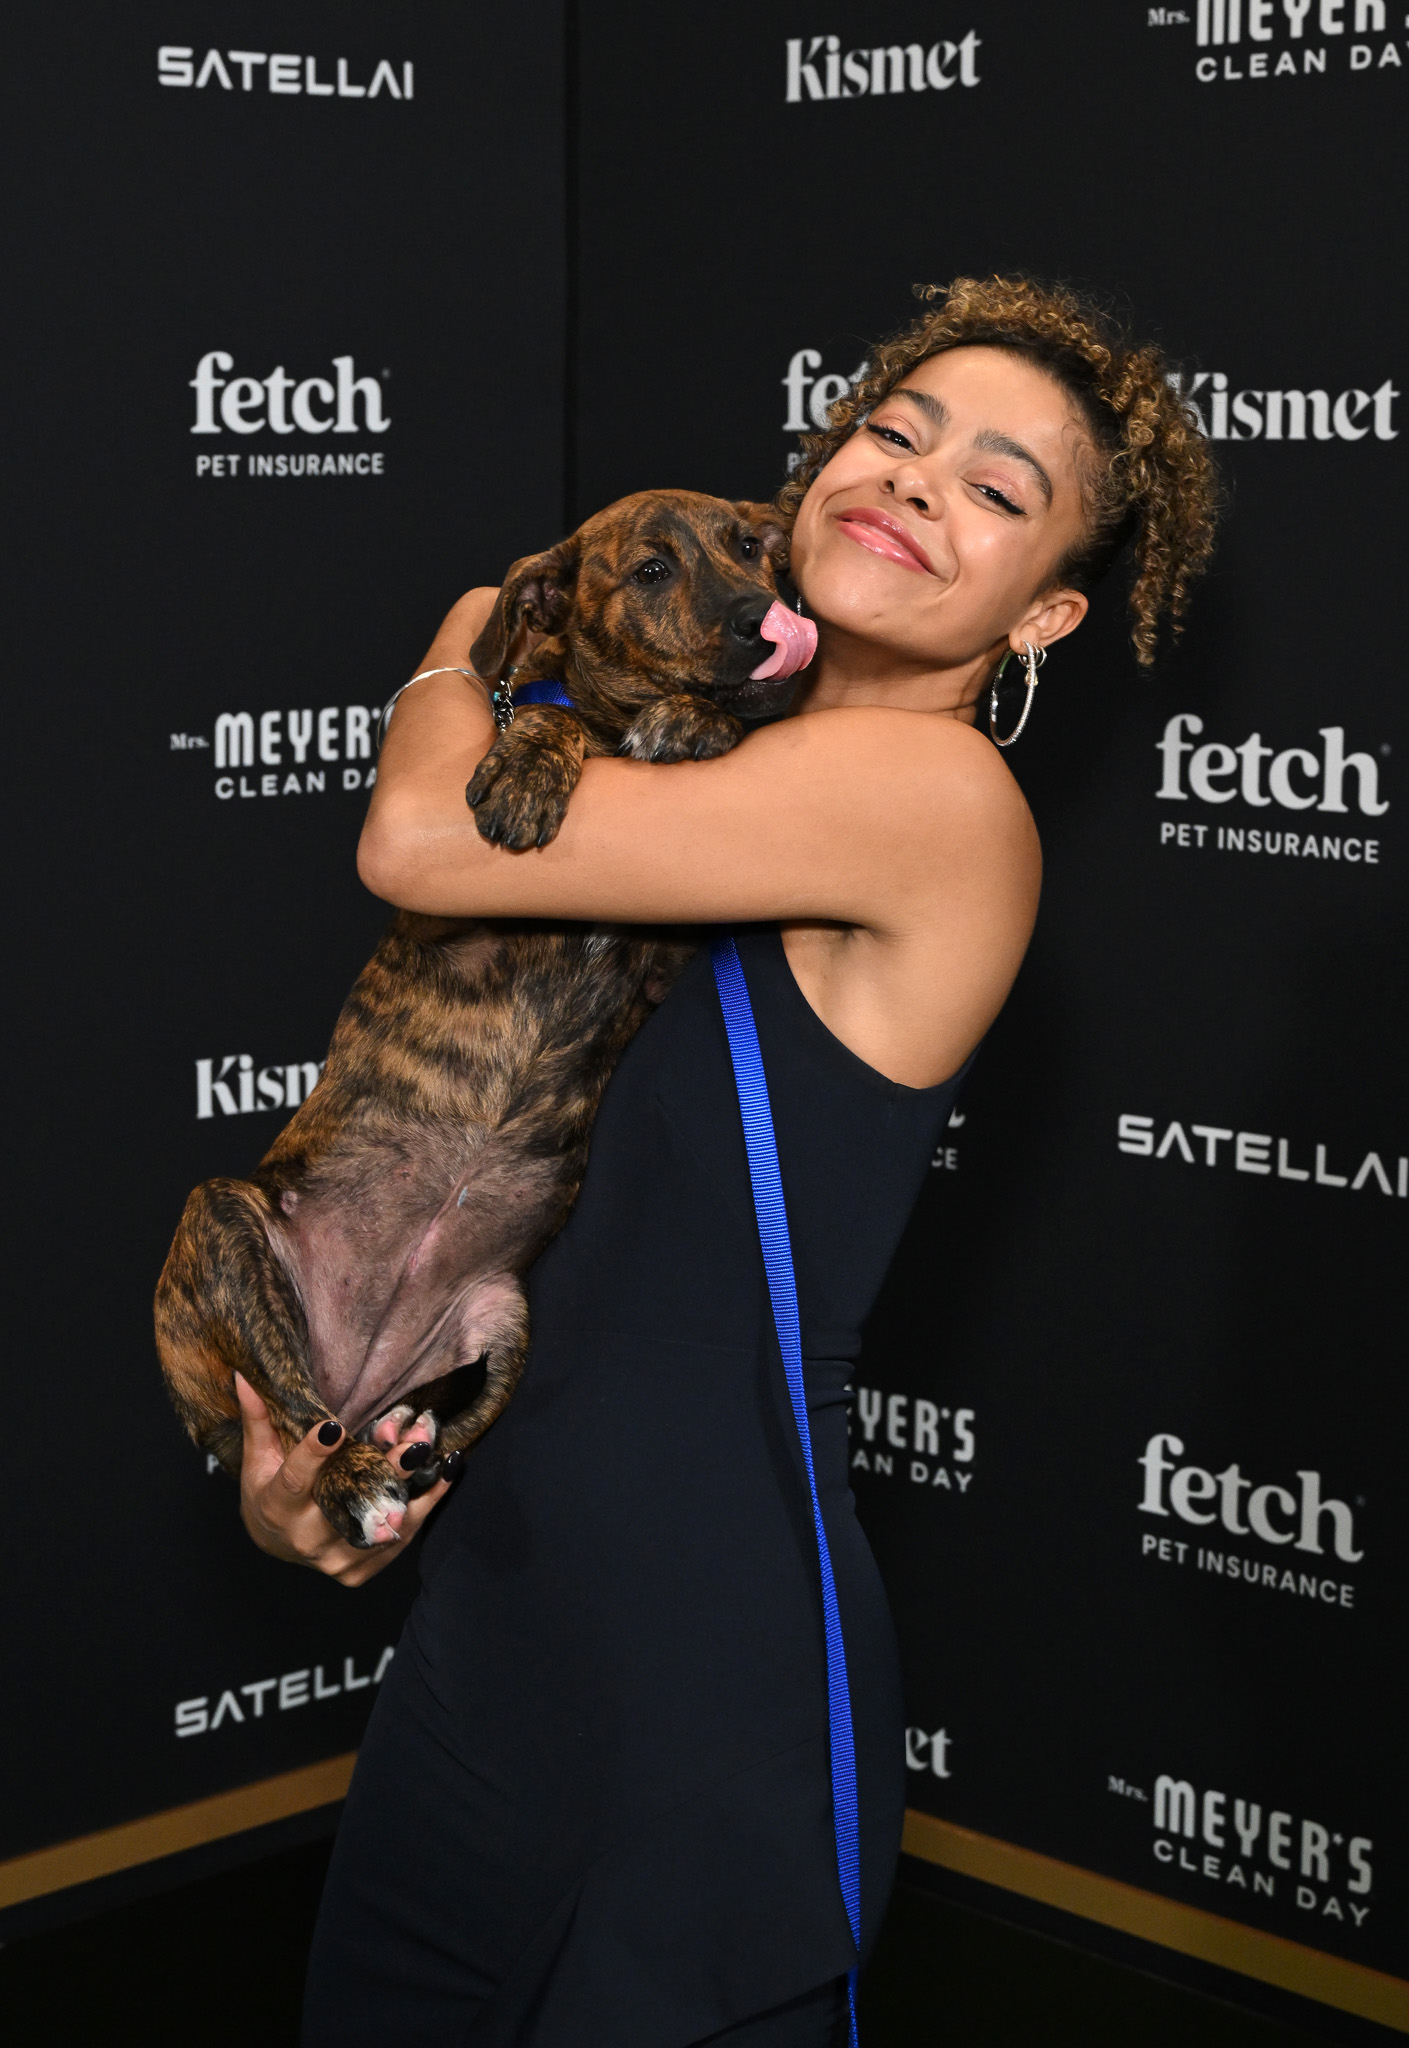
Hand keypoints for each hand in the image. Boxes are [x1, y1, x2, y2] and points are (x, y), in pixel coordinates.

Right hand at [234, 1373, 450, 1587]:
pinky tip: (445, 1473)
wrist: (276, 1543)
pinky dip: (425, 1504)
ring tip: (434, 1451)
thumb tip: (245, 1375)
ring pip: (381, 1522)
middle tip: (412, 1439)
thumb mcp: (257, 1458)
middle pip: (350, 1503)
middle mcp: (306, 1538)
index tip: (334, 1426)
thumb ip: (259, 1419)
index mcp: (277, 1507)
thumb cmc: (267, 1491)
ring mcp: (335, 1559)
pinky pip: (399, 1537)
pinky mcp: (359, 1569)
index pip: (295, 1480)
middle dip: (384, 1469)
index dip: (314, 1454)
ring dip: (412, 1486)